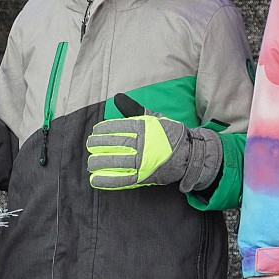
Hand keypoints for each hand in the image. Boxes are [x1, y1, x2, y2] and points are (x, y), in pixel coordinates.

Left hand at [86, 93, 221, 190]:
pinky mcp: (144, 177)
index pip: (120, 127)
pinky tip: (95, 180)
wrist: (189, 154)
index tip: (96, 131)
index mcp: (146, 128)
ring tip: (90, 162)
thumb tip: (117, 98)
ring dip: (100, 162)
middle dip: (99, 145)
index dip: (105, 129)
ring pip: (117, 162)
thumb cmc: (169, 134)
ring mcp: (144, 162)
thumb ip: (134, 109)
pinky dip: (108, 180)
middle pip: (116, 144)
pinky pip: (123, 179)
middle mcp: (144, 144)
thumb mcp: (154, 118)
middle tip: (90, 145)